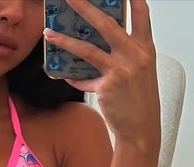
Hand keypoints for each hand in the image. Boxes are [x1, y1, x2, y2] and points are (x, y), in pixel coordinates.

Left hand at [44, 0, 159, 149]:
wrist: (141, 128)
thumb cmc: (139, 101)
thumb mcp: (139, 71)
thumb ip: (125, 54)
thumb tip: (99, 43)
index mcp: (145, 48)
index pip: (141, 14)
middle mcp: (135, 55)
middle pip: (107, 23)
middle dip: (85, 6)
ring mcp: (120, 70)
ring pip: (87, 49)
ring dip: (64, 40)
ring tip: (48, 32)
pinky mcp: (107, 86)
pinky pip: (83, 79)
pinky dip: (73, 78)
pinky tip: (65, 75)